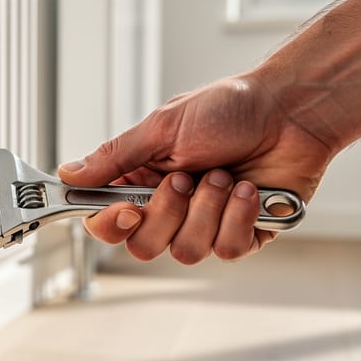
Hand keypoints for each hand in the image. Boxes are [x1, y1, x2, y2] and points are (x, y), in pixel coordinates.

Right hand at [58, 75, 332, 263]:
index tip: (126, 208)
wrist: (291, 112)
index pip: (106, 219)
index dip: (110, 223)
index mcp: (142, 179)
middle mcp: (169, 205)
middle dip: (167, 213)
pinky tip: (249, 189)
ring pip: (185, 251)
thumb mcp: (163, 127)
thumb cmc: (230, 109)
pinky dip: (239, 216)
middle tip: (186, 178)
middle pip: (142, 245)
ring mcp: (205, 222)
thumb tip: (68, 173)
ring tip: (224, 176)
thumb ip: (115, 156)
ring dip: (207, 210)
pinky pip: (227, 249)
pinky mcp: (241, 233)